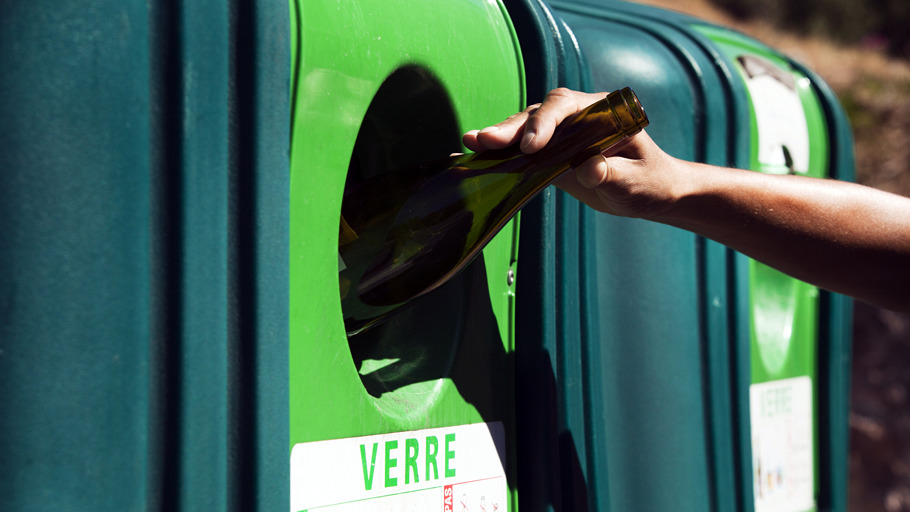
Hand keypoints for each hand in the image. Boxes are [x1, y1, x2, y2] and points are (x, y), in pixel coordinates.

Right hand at [463, 88, 686, 219]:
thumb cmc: (649, 182)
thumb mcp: (635, 182)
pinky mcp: (550, 152)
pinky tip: (476, 154)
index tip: (532, 147)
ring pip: (525, 127)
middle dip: (512, 128)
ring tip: (472, 143)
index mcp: (603, 112)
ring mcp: (562, 133)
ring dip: (500, 137)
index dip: (546, 123)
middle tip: (486, 141)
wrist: (650, 191)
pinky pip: (522, 148)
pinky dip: (501, 153)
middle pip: (540, 113)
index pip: (568, 106)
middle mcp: (578, 115)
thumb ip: (612, 174)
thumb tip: (589, 167)